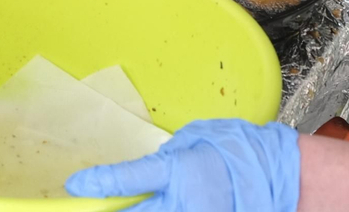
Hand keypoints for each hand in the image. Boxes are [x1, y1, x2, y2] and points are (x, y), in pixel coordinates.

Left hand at [66, 119, 300, 211]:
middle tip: (90, 204)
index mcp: (179, 171)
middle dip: (109, 210)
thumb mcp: (191, 144)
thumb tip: (127, 177)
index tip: (74, 187)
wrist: (274, 175)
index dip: (99, 183)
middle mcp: (184, 202)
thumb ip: (160, 163)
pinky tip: (150, 208)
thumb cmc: (231, 150)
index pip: (130, 179)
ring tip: (123, 206)